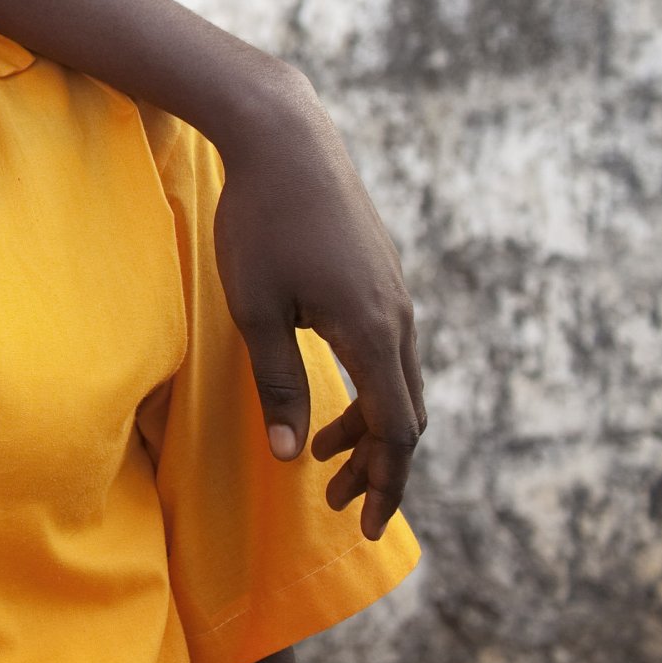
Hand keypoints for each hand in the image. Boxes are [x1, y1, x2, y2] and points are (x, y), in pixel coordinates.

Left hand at [213, 73, 424, 540]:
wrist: (285, 139)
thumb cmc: (260, 223)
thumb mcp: (255, 309)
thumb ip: (275, 383)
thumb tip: (289, 455)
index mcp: (372, 333)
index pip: (396, 430)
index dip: (385, 482)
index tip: (367, 523)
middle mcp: (398, 317)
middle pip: (406, 412)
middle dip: (377, 463)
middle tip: (338, 499)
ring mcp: (394, 292)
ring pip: (400, 379)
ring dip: (371, 423)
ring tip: (322, 450)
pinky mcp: (381, 272)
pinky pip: (391, 346)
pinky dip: (371, 384)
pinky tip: (332, 388)